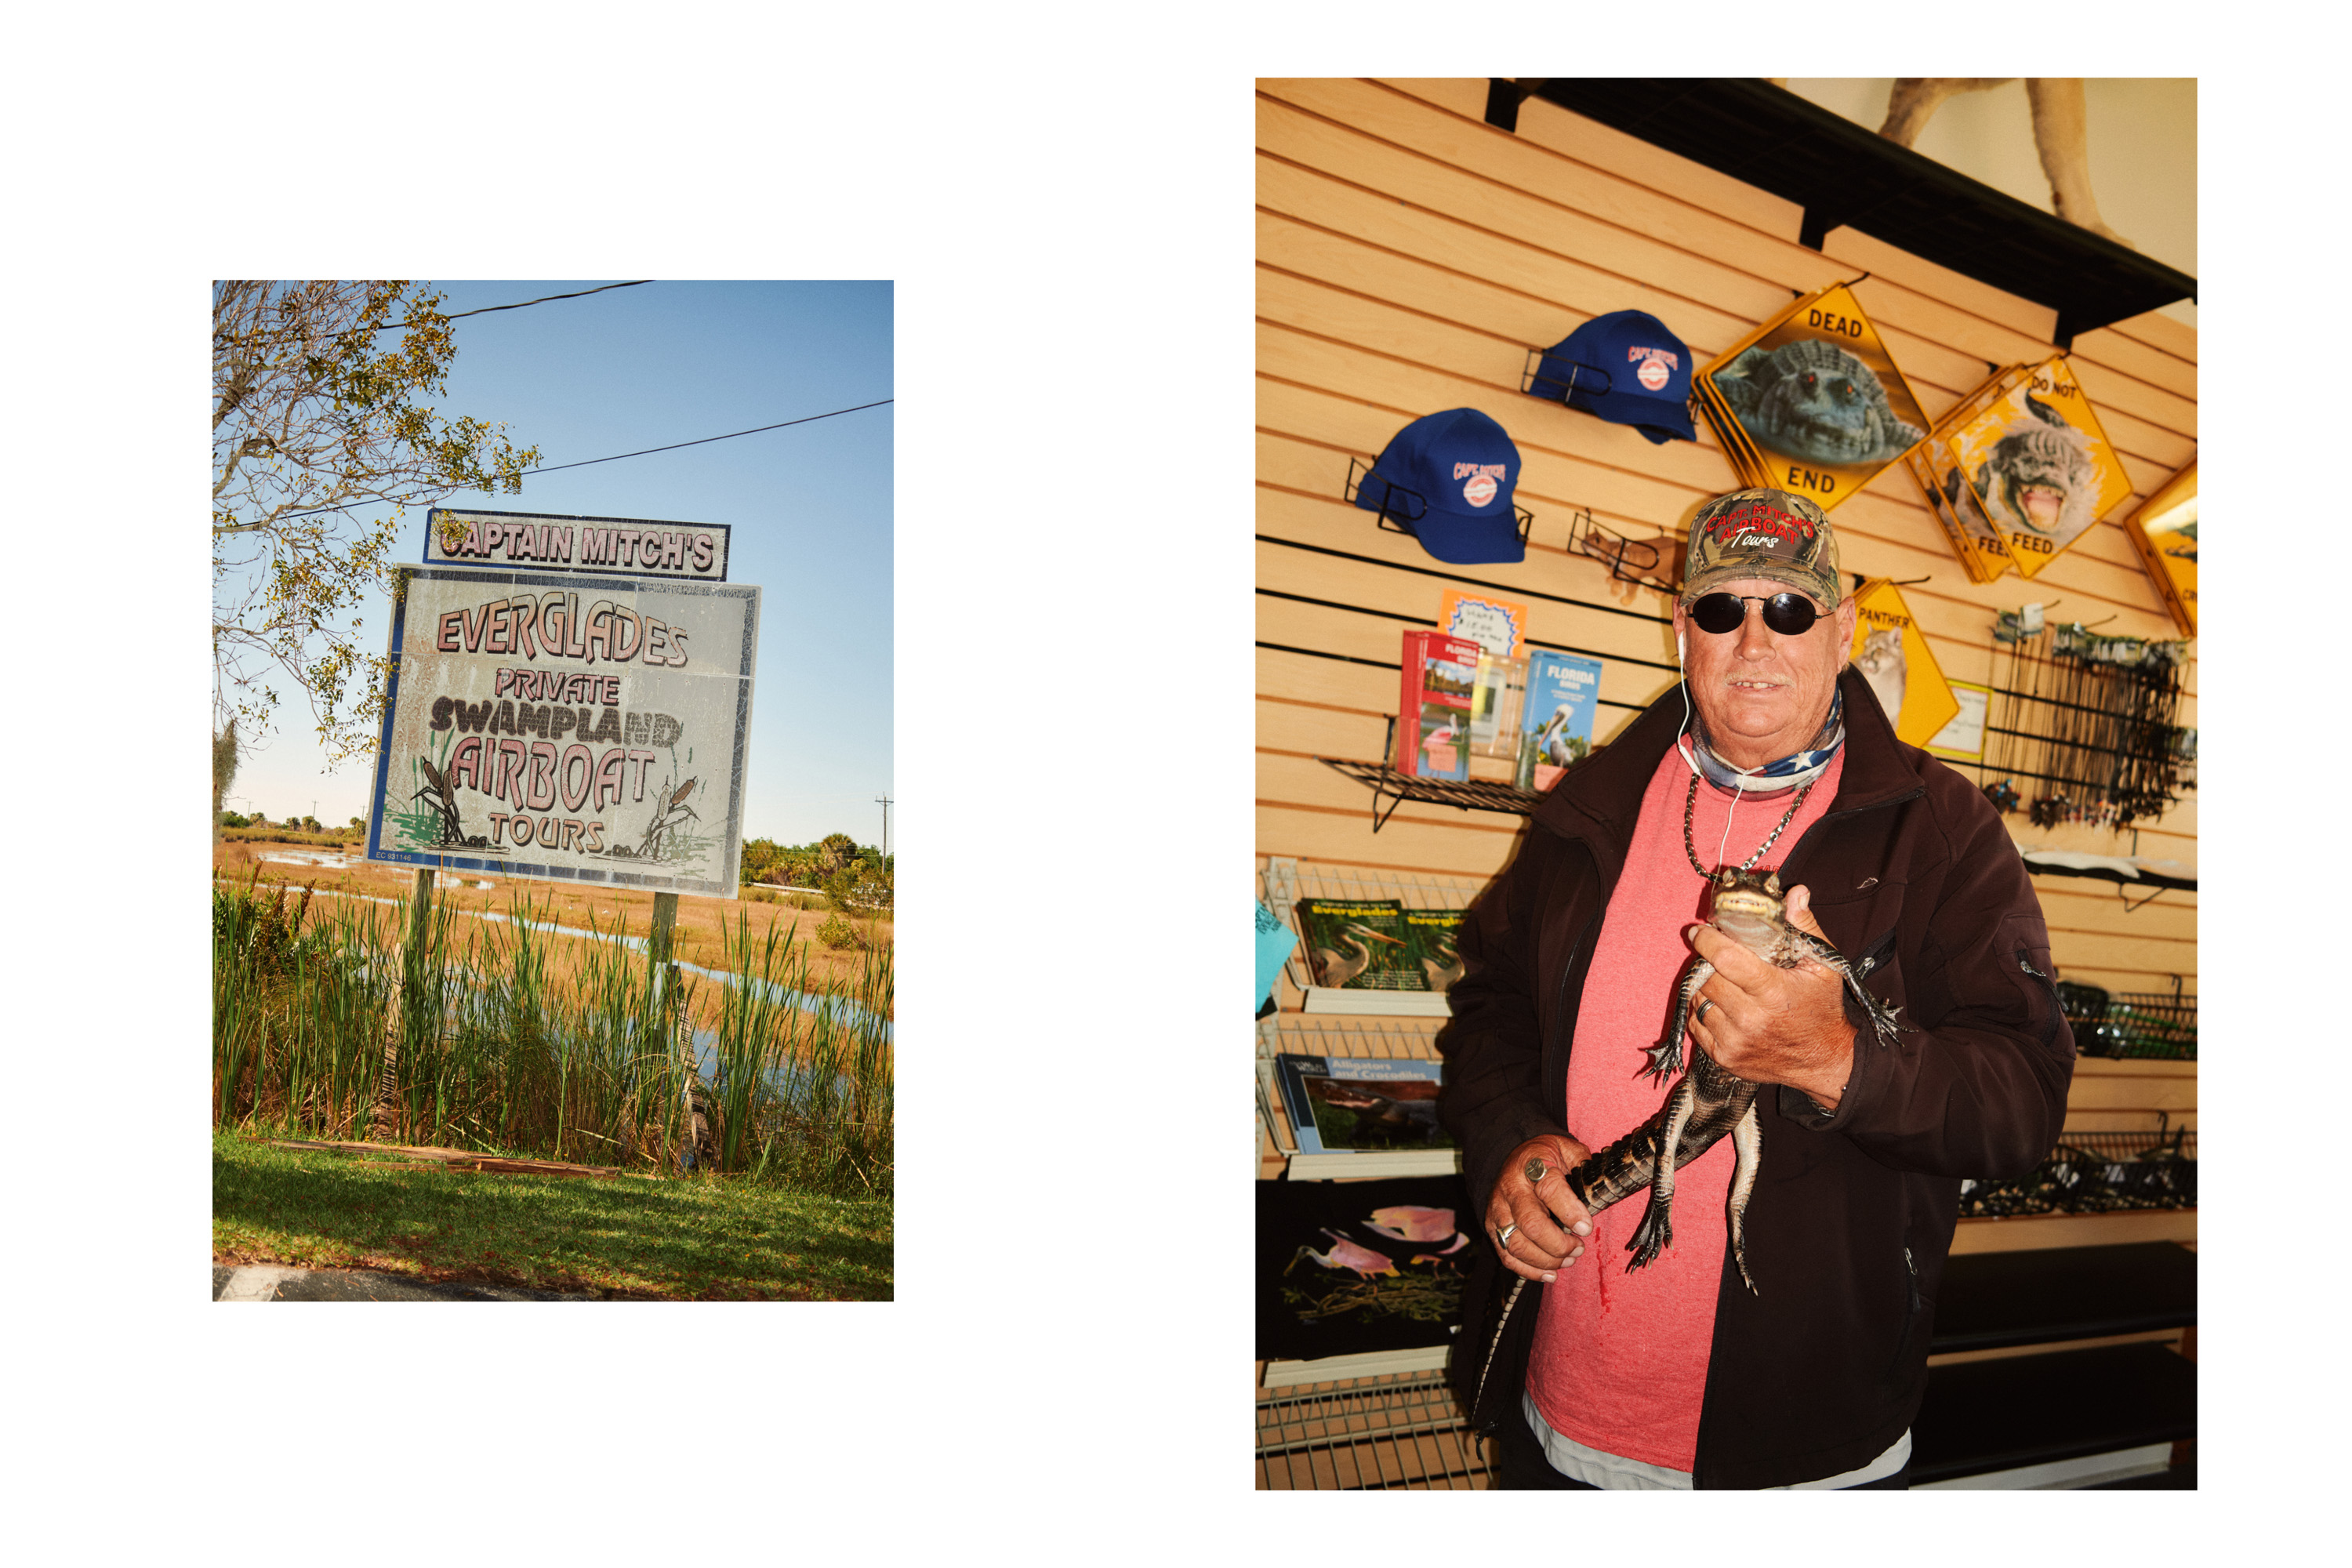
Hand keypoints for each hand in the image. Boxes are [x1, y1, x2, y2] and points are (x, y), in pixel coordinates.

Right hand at [1486, 1134, 1594, 1282]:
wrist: (1515, 1157)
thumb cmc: (1546, 1157)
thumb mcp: (1567, 1149)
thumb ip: (1583, 1164)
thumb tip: (1597, 1191)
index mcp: (1532, 1166)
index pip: (1549, 1190)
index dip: (1569, 1212)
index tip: (1586, 1228)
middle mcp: (1510, 1189)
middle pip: (1530, 1224)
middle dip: (1558, 1244)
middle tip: (1579, 1248)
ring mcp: (1498, 1210)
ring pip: (1517, 1245)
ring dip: (1546, 1260)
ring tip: (1569, 1260)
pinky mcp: (1492, 1227)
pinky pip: (1507, 1256)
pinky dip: (1529, 1271)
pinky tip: (1550, 1273)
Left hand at [1685, 883, 1855, 1109]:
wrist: (1824, 1062)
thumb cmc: (1822, 1009)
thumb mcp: (1823, 966)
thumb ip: (1805, 926)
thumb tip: (1795, 892)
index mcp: (1772, 992)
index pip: (1725, 958)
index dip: (1708, 939)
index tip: (1701, 929)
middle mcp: (1750, 1019)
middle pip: (1708, 977)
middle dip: (1708, 961)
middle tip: (1716, 954)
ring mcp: (1734, 1041)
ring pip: (1698, 999)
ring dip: (1704, 985)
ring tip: (1722, 979)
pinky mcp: (1724, 1057)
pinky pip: (1695, 1023)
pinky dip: (1702, 1009)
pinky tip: (1720, 1003)